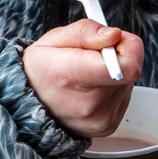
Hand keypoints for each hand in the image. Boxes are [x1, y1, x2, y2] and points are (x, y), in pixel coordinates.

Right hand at [21, 19, 143, 138]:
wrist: (28, 106)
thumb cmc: (39, 70)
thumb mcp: (53, 39)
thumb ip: (86, 32)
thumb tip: (113, 34)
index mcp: (73, 75)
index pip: (126, 66)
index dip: (129, 47)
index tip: (116, 40)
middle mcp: (89, 103)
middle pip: (128, 70)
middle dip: (116, 56)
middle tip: (92, 56)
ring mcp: (100, 118)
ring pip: (128, 82)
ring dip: (114, 73)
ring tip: (87, 74)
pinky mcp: (108, 126)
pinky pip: (123, 97)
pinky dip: (111, 88)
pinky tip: (90, 89)